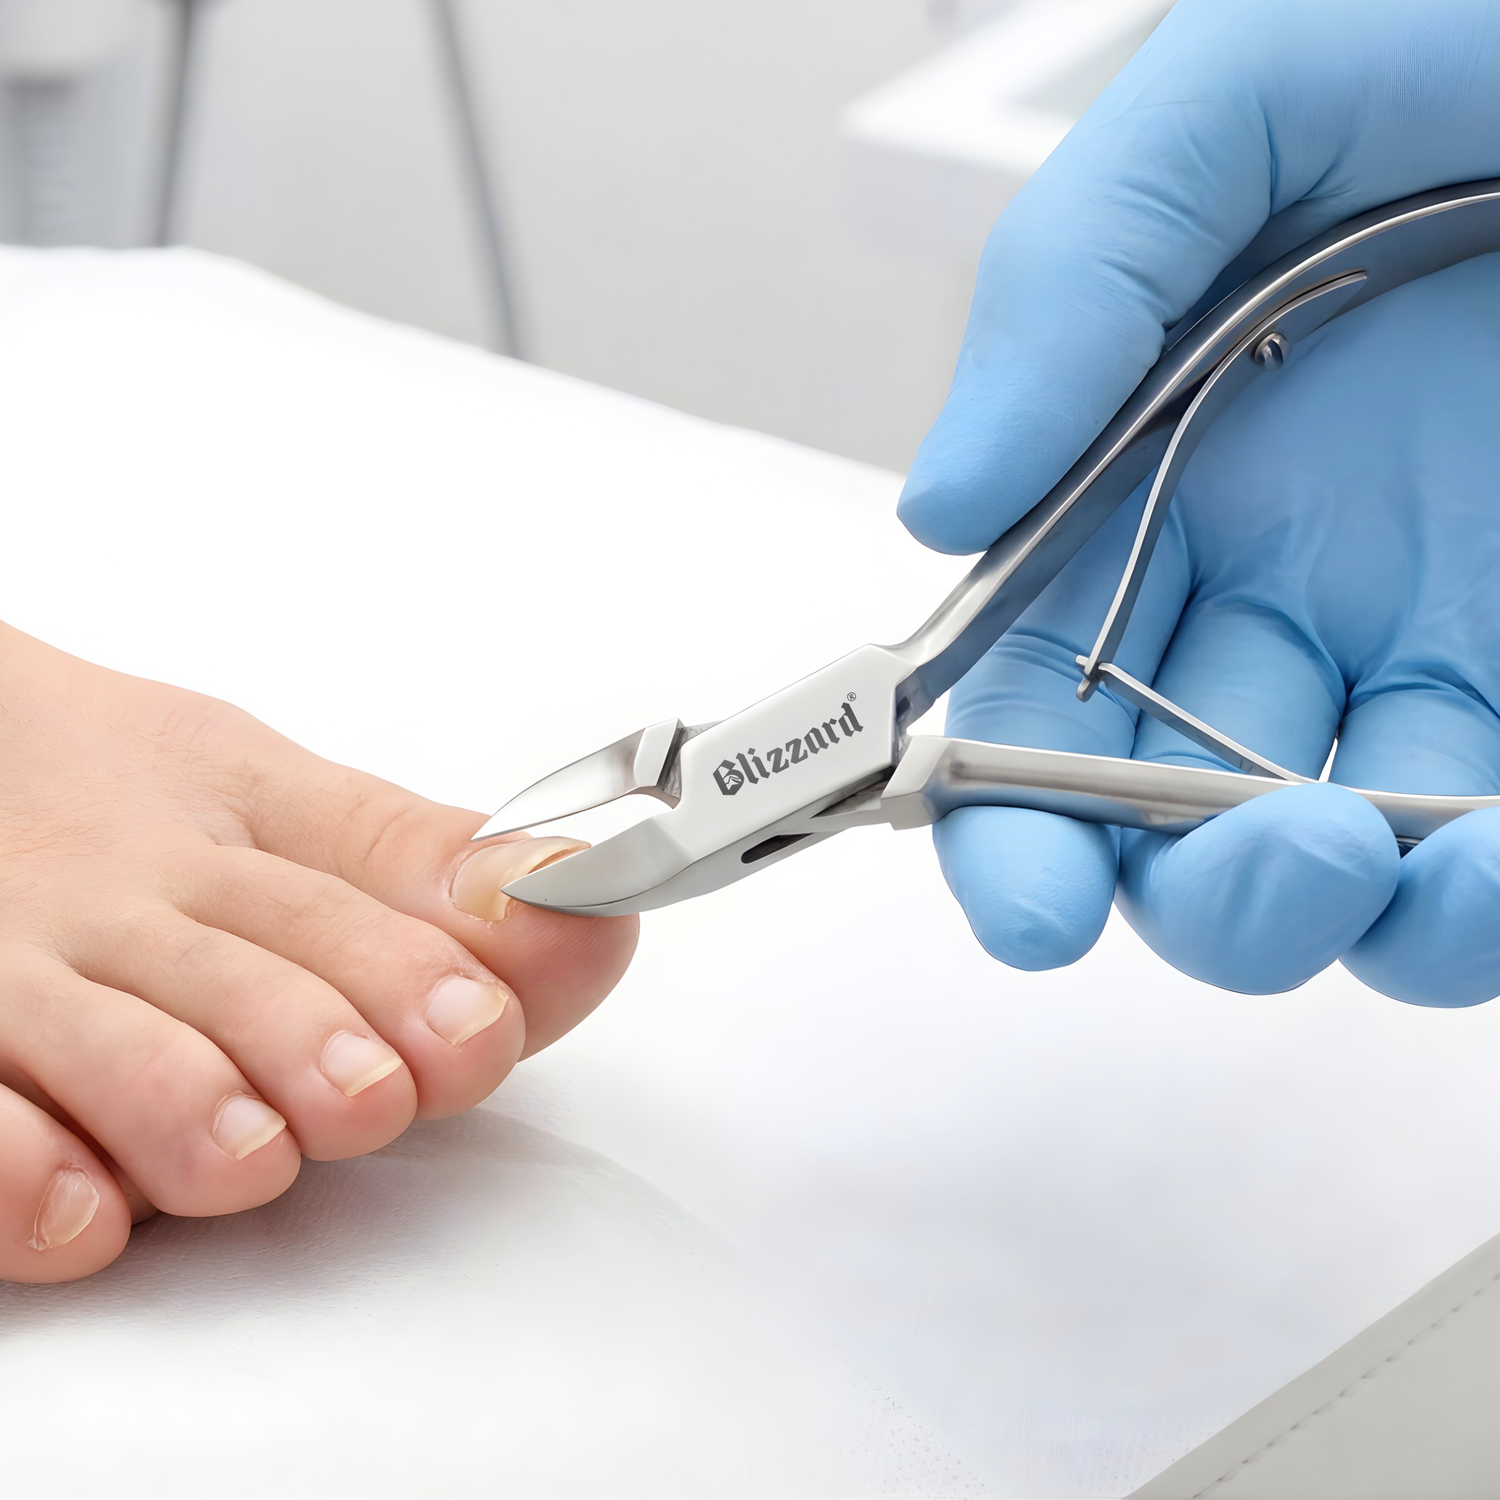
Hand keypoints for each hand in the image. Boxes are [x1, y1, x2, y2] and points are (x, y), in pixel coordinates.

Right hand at [0, 625, 634, 1281]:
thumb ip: (420, 863)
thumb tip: (582, 898)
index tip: (486, 1019)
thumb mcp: (269, 794)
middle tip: (377, 1094)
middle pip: (239, 966)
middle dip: (314, 1034)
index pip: (349, 875)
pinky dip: (18, 1168)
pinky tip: (82, 1211)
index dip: (419, 956)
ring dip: (182, 1102)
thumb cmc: (115, 791)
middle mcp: (131, 895)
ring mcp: (18, 973)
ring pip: (107, 1044)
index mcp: (235, 818)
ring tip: (252, 1154)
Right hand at [898, 0, 1499, 1002]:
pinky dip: (1485, 911)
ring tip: (1400, 875)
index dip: (1009, 818)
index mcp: (1160, 480)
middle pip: (1174, 821)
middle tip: (1266, 855)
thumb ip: (1066, 292)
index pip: (1038, 696)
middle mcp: (1283, 590)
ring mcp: (1435, 647)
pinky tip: (1491, 872)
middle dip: (1189, 891)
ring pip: (1342, 875)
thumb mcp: (1240, 102)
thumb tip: (936, 507)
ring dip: (1350, 926)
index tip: (1033, 897)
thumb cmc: (1464, 29)